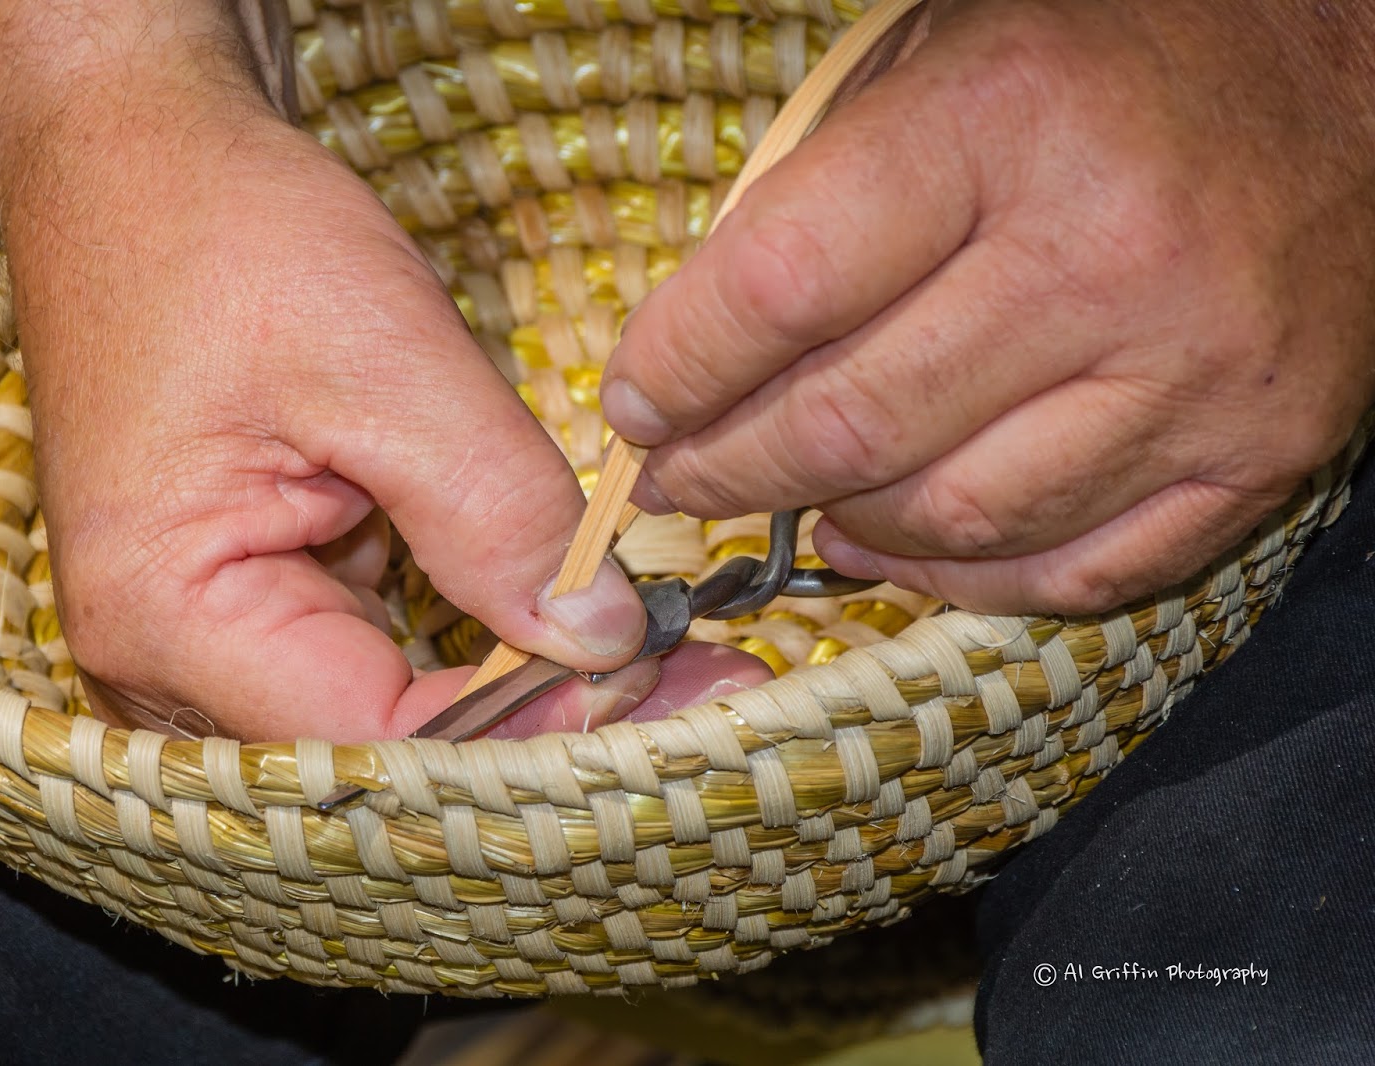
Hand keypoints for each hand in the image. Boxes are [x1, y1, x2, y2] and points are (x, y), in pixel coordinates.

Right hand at [0, 0, 669, 740]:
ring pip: (394, 716)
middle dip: (549, 723)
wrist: (135, 166)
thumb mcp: (382, 361)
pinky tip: (582, 626)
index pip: (382, 743)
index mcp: (169, 619)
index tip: (677, 688)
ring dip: (528, 689)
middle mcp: (168, 662)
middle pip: (389, 750)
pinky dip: (482, 644)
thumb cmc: (223, 237)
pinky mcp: (252, 601)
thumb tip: (606, 643)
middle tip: (706, 683)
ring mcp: (206, 639)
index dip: (537, 731)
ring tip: (672, 663)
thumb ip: (497, 514)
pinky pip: (379, 660)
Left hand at [601, 0, 1374, 614]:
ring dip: (842, 530)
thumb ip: (819, 195)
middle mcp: (1108, 254)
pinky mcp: (1261, 455)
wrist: (1349, 83)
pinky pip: (1072, 573)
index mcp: (1006, 121)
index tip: (636, 407)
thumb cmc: (1115, 60)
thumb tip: (703, 357)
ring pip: (954, 520)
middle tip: (679, 481)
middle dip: (728, 473)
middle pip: (854, 424)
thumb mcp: (938, 61)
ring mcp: (1197, 371)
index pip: (781, 289)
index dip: (679, 369)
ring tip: (792, 510)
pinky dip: (963, 579)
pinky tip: (903, 545)